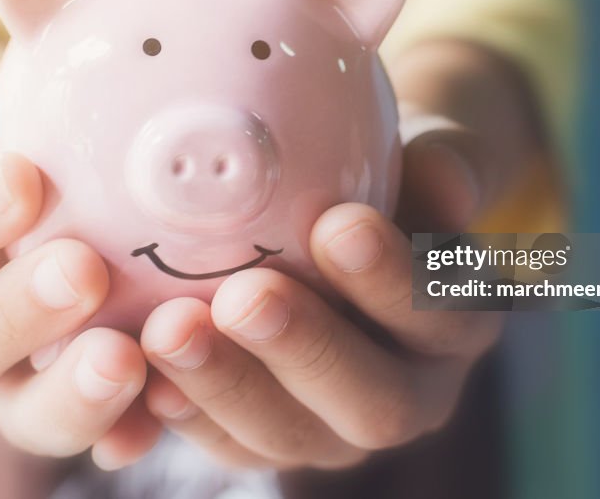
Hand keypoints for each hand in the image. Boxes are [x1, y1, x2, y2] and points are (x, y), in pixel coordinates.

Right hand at [0, 30, 158, 468]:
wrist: (56, 207)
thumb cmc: (14, 158)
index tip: (19, 174)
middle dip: (14, 314)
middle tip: (80, 269)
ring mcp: (18, 394)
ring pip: (30, 416)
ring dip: (74, 394)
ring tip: (123, 357)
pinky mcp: (89, 416)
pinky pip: (108, 438)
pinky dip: (132, 430)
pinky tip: (166, 405)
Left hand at [126, 40, 541, 469]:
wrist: (344, 222)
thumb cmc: (388, 179)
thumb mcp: (427, 156)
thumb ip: (443, 164)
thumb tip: (445, 178)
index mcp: (458, 327)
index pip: (440, 316)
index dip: (392, 281)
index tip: (337, 223)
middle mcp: (408, 394)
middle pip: (374, 402)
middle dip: (306, 350)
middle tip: (244, 295)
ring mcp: (334, 427)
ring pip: (292, 437)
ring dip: (229, 387)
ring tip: (168, 329)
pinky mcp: (268, 435)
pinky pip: (230, 443)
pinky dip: (185, 414)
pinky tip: (142, 375)